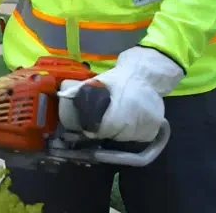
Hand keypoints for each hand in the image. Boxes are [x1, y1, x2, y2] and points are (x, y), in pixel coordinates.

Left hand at [58, 46, 183, 141]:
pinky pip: (138, 139)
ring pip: (126, 139)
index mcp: (122, 105)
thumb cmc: (118, 79)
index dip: (94, 127)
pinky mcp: (154, 129)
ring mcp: (148, 124)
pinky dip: (130, 134)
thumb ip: (81, 91)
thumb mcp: (99, 81)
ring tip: (116, 118)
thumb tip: (61, 97)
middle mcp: (138, 117)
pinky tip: (128, 122)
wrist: (145, 75)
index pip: (104, 128)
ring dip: (118, 133)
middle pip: (114, 135)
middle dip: (105, 130)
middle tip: (102, 119)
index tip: (90, 124)